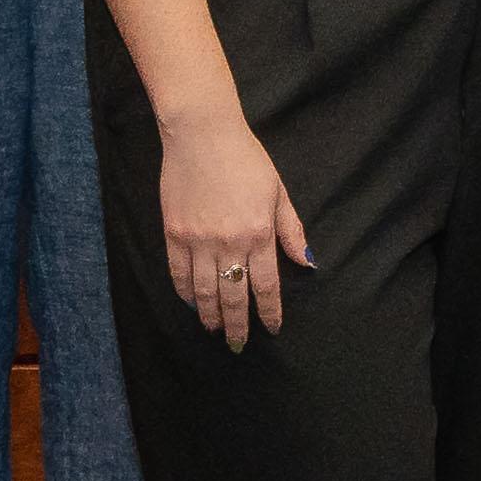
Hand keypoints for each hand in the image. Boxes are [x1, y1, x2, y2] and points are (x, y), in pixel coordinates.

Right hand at [157, 111, 312, 343]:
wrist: (202, 135)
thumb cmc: (247, 160)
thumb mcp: (278, 193)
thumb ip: (290, 231)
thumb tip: (306, 263)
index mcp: (259, 234)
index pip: (266, 286)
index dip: (269, 312)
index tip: (272, 328)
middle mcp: (228, 243)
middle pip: (233, 296)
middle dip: (237, 325)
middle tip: (238, 344)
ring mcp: (198, 240)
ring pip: (204, 291)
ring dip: (210, 315)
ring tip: (215, 330)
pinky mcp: (174, 234)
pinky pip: (179, 274)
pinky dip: (186, 293)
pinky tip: (192, 304)